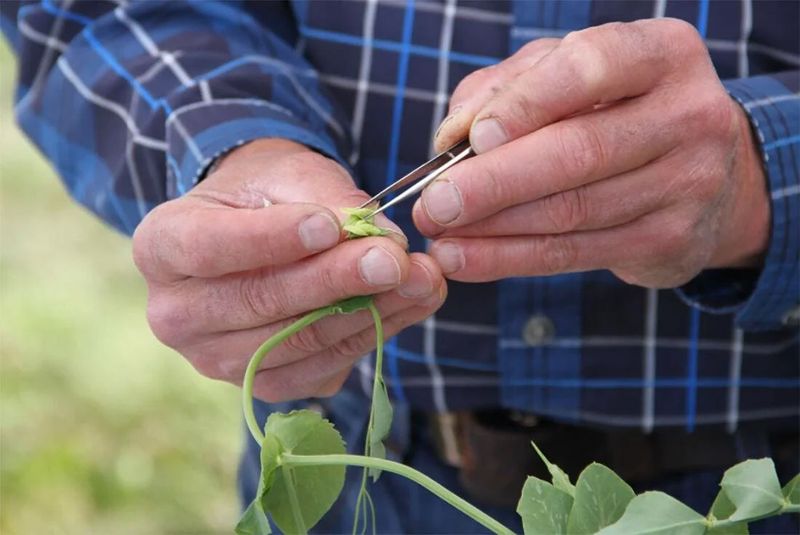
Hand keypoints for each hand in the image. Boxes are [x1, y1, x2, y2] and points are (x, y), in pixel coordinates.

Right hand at [133, 139, 445, 401]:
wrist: (257, 230)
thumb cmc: (265, 193)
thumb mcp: (287, 174)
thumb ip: (328, 201)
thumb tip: (385, 244)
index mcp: (160, 246)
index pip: (210, 248)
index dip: (272, 240)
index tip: (330, 226)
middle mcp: (175, 314)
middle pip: (258, 302)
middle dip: (336, 280)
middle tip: (395, 259)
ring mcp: (216, 359)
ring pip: (297, 342)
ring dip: (369, 312)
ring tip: (423, 278)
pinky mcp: (262, 383)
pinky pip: (320, 366)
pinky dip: (370, 335)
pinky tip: (408, 305)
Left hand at [416, 19, 768, 287]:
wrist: (701, 175)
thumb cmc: (611, 113)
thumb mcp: (564, 78)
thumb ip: (505, 91)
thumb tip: (451, 139)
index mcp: (661, 54)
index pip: (590, 67)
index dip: (526, 104)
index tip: (472, 138)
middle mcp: (689, 114)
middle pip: (579, 151)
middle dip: (495, 182)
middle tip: (435, 203)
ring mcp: (689, 182)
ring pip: (572, 210)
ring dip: (494, 229)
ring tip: (438, 236)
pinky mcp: (672, 240)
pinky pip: (576, 253)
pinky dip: (511, 259)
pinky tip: (466, 261)